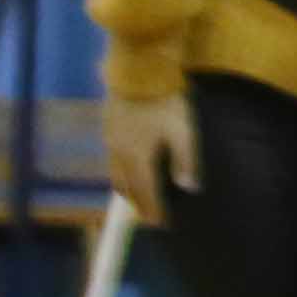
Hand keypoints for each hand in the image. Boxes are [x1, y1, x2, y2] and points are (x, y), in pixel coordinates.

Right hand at [103, 91, 196, 224]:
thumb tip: (189, 188)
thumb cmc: (165, 102)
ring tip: (138, 199)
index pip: (146, 192)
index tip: (161, 224)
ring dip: (127, 190)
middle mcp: (119, 152)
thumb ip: (186, 161)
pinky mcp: (107, 127)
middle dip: (138, 204)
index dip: (154, 209)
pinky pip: (111, 159)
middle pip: (126, 187)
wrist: (137, 72)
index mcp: (138, 157)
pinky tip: (129, 170)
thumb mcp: (184, 132)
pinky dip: (120, 173)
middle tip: (149, 217)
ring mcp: (110, 139)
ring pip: (115, 174)